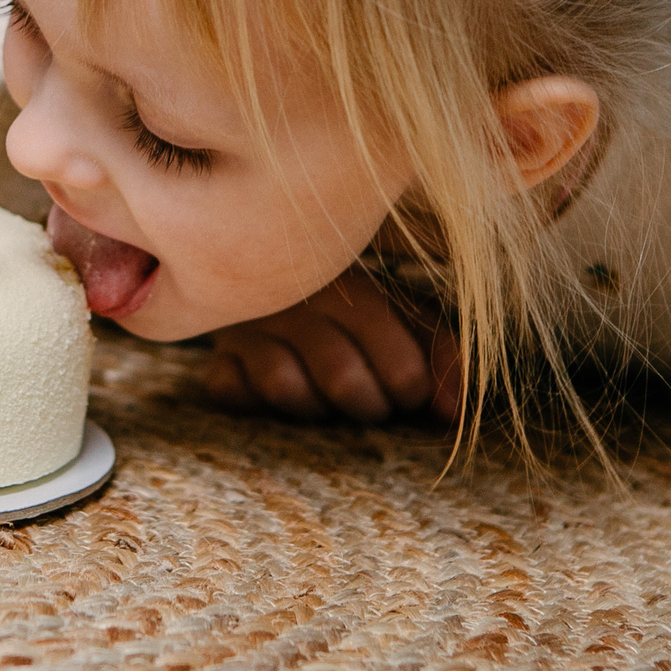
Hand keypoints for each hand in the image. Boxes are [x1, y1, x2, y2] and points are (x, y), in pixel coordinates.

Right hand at [205, 266, 461, 423]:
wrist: (267, 256)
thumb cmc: (347, 302)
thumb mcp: (400, 314)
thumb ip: (439, 355)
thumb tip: (454, 414)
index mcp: (355, 290)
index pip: (401, 368)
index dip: (411, 393)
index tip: (407, 391)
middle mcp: (299, 303)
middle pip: (345, 382)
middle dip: (367, 407)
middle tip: (369, 401)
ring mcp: (250, 325)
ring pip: (285, 390)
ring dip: (312, 407)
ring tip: (322, 397)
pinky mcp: (216, 349)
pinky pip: (228, 389)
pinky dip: (250, 398)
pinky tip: (266, 387)